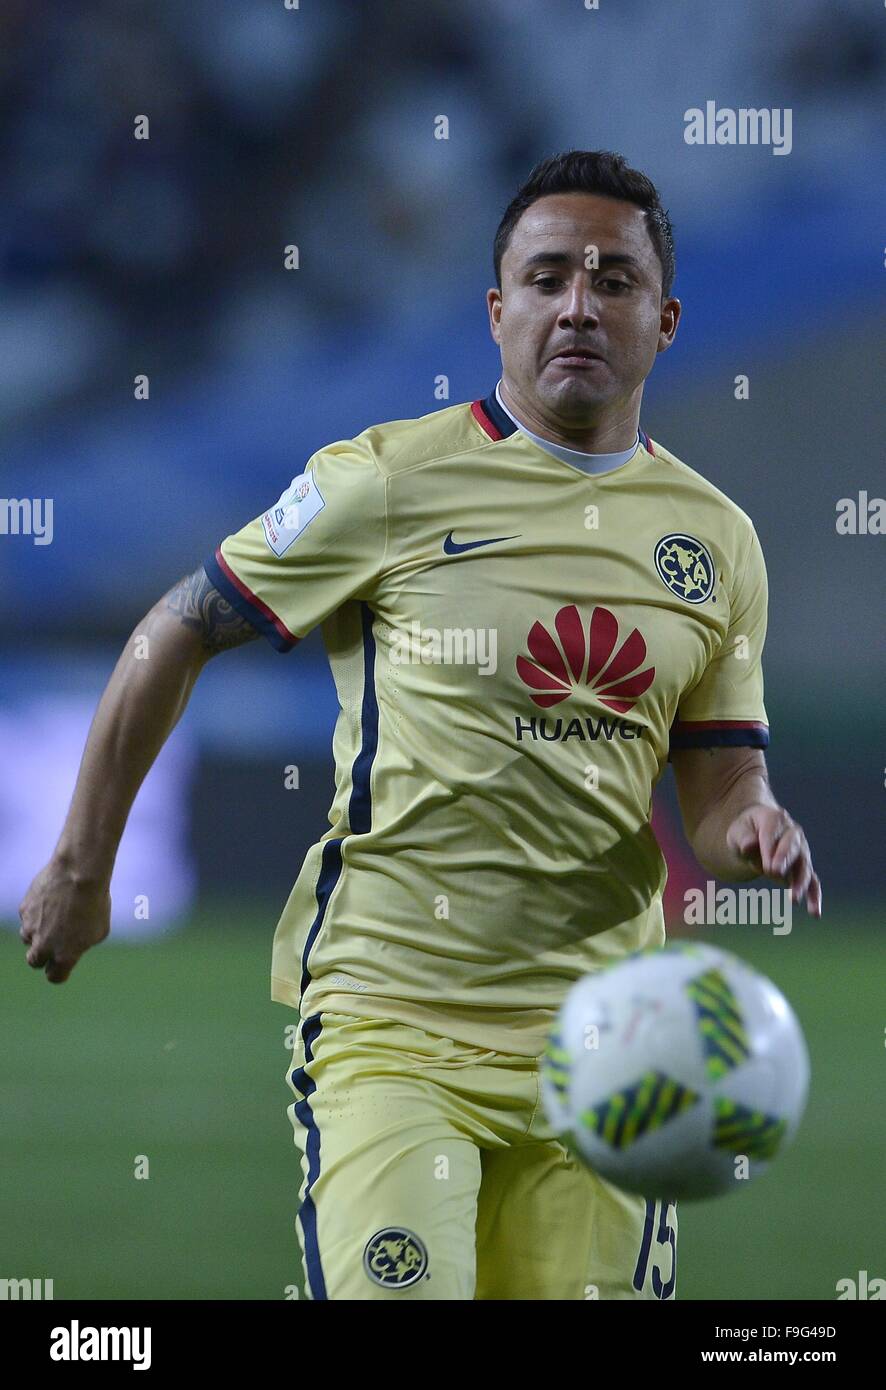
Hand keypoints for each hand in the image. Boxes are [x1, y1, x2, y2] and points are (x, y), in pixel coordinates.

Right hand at [19, 859, 110, 982]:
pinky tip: (51, 899)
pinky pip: (28, 917)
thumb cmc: (95, 902)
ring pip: (28, 937)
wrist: (79, 873)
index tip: (62, 964)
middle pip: (34, 961)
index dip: (58, 971)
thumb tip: (74, 946)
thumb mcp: (99, 930)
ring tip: (55, 914)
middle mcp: (44, 946)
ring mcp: (30, 927)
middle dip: (42, 955)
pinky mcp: (24, 910)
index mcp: (64, 955)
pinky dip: (36, 912)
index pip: (54, 976)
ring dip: (38, 932)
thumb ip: (83, 944)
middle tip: (53, 942)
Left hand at [726, 804, 821, 915]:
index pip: (772, 833)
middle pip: (792, 847)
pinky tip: (815, 913)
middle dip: (784, 860)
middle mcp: (793, 833)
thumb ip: (743, 838)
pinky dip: (814, 897)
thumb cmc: (745, 832)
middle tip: (774, 873)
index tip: (766, 866)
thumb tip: (749, 846)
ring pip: (804, 867)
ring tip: (793, 900)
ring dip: (800, 883)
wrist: (757, 834)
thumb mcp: (738, 832)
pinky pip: (812, 882)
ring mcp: (801, 851)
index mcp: (775, 818)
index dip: (769, 848)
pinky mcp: (804, 868)